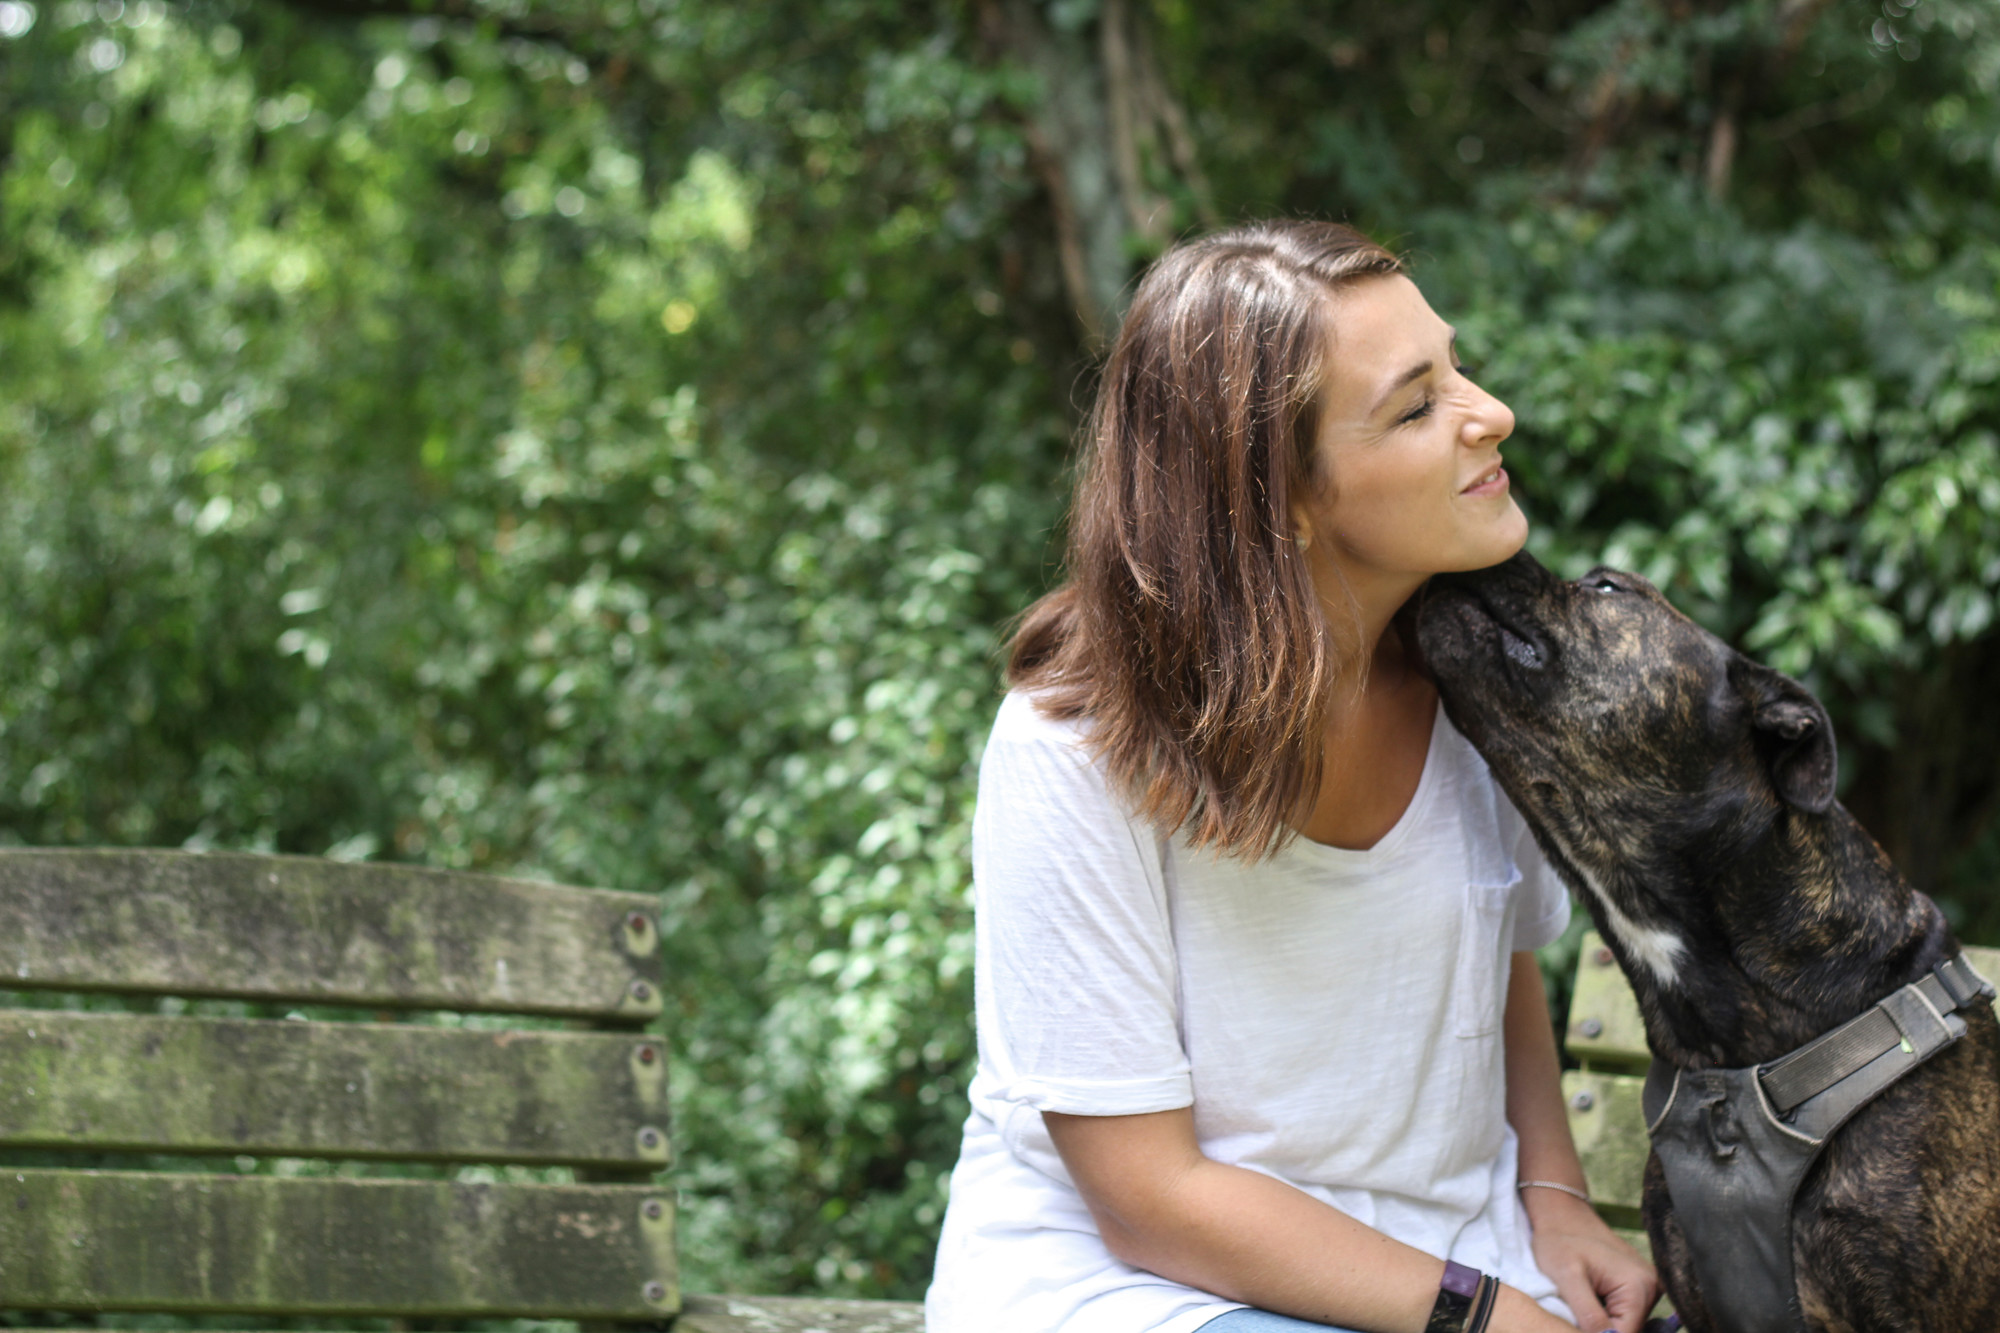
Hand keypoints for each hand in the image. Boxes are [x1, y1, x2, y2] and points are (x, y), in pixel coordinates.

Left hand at [1521, 1189, 1659, 1332]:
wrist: (1560, 1214)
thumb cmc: (1559, 1241)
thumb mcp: (1567, 1279)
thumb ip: (1590, 1316)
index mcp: (1640, 1286)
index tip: (1574, 1327)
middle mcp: (1652, 1287)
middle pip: (1629, 1331)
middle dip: (1601, 1330)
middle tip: (1575, 1309)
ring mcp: (1648, 1286)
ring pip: (1626, 1324)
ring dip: (1603, 1322)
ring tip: (1580, 1302)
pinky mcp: (1639, 1286)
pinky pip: (1625, 1313)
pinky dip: (1606, 1313)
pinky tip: (1589, 1298)